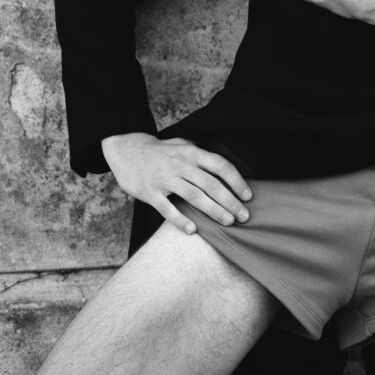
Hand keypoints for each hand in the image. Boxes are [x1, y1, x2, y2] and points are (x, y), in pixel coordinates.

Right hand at [101, 132, 252, 235]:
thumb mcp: (182, 144)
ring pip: (193, 196)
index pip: (220, 165)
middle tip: (244, 216)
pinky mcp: (150, 192)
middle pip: (211, 184)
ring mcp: (165, 179)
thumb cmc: (160, 151)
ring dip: (212, 210)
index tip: (248, 196)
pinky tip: (192, 230)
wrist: (126, 150)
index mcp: (191, 153)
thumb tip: (222, 166)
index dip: (236, 181)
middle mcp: (180, 165)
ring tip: (227, 222)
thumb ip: (200, 153)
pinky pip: (167, 208)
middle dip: (230, 201)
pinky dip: (180, 220)